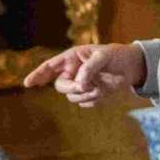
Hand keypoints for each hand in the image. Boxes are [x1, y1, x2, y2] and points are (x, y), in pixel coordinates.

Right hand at [22, 43, 145, 107]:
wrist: (131, 67)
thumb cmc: (116, 55)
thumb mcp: (103, 56)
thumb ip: (89, 68)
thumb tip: (79, 84)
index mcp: (72, 58)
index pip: (50, 67)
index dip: (37, 75)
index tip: (28, 84)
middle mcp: (73, 72)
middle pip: (60, 86)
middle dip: (71, 88)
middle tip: (85, 86)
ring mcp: (81, 84)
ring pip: (72, 97)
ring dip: (85, 95)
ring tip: (100, 88)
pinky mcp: (90, 95)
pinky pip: (84, 103)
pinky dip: (92, 100)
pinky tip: (103, 92)